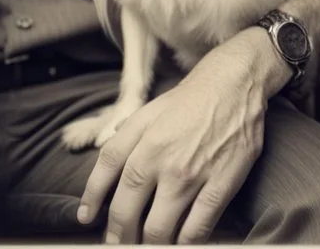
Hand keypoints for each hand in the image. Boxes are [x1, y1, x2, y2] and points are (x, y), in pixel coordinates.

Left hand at [77, 29, 288, 243]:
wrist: (234, 86)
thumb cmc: (190, 99)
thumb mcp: (151, 108)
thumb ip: (126, 135)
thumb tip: (107, 161)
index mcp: (142, 136)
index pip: (107, 171)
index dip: (91, 197)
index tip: (85, 218)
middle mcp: (161, 158)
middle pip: (127, 208)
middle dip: (118, 234)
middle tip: (115, 244)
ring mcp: (190, 176)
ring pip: (159, 229)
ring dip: (149, 246)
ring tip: (146, 248)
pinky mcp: (219, 188)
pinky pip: (196, 231)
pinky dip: (184, 246)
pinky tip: (179, 246)